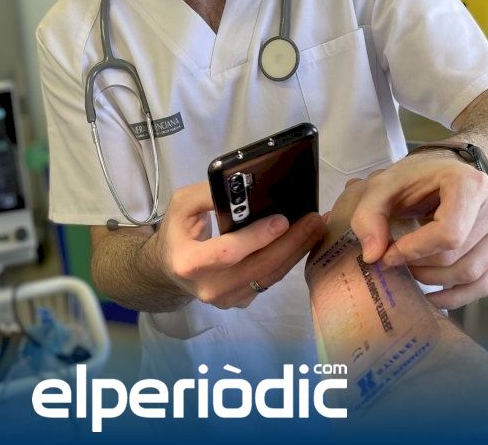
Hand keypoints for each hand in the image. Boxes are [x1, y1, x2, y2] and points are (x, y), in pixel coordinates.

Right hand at [151, 183, 326, 309]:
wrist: (170, 269)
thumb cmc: (177, 232)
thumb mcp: (182, 205)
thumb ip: (207, 194)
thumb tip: (240, 186)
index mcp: (189, 263)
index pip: (227, 253)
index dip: (256, 238)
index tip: (282, 220)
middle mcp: (209, 288)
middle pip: (258, 268)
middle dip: (291, 243)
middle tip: (315, 219)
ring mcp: (227, 299)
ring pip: (270, 277)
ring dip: (297, 251)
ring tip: (318, 227)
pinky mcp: (242, 301)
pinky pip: (270, 280)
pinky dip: (289, 260)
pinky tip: (304, 241)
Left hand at [347, 151, 487, 308]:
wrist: (447, 171)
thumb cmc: (417, 177)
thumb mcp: (384, 185)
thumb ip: (369, 215)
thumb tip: (373, 256)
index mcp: (470, 185)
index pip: (448, 234)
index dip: (414, 251)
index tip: (388, 255)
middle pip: (456, 257)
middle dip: (420, 267)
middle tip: (395, 262)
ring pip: (471, 275)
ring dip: (434, 282)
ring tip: (411, 272)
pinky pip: (484, 283)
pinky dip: (458, 297)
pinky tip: (433, 298)